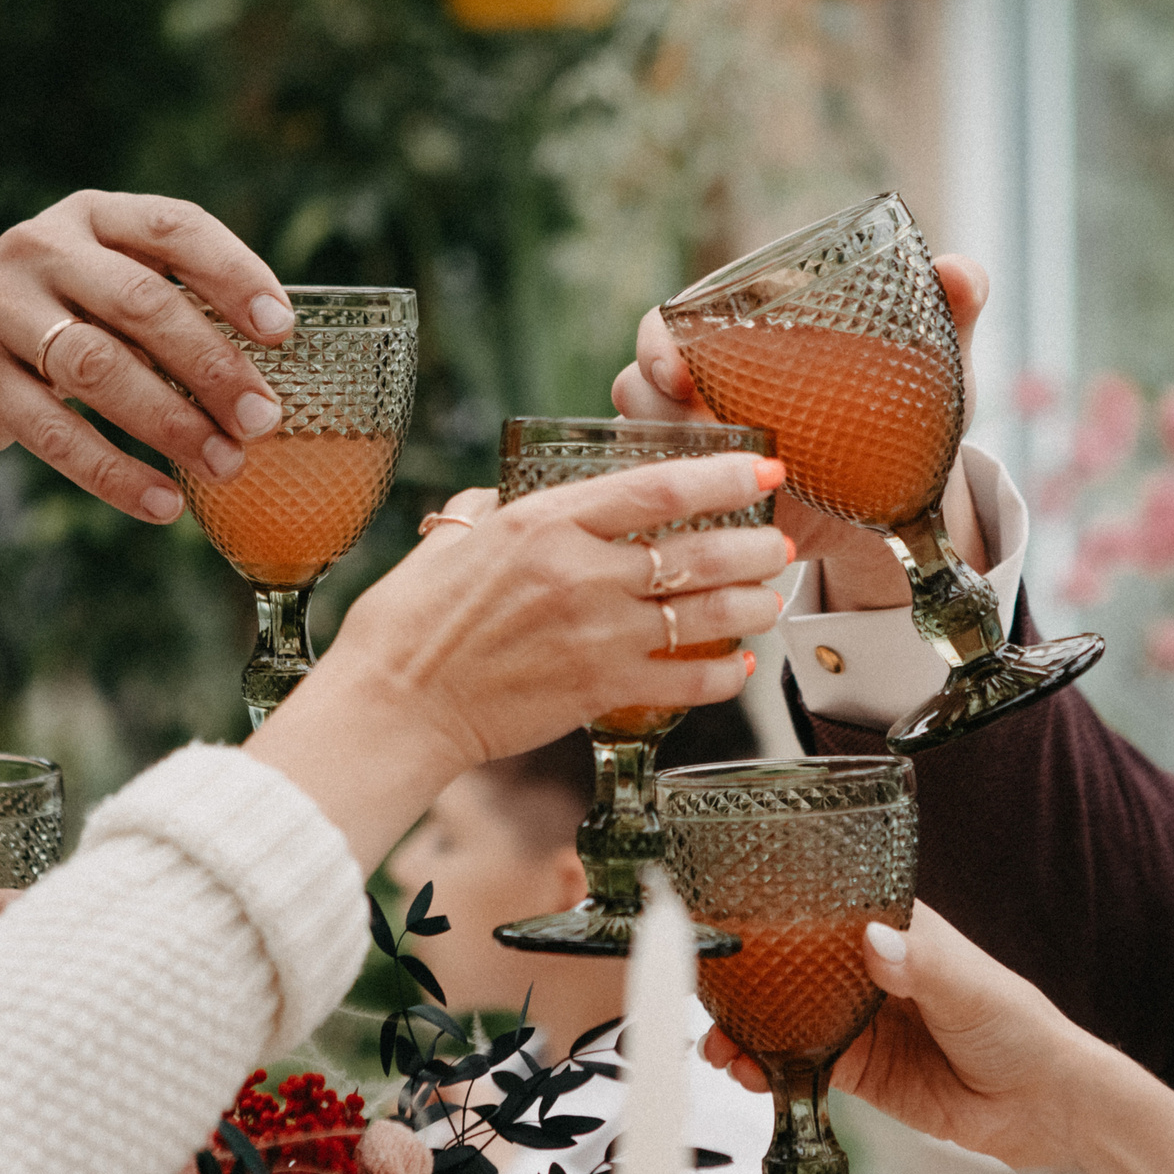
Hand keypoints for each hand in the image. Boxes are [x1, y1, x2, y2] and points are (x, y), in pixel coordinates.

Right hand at [0, 191, 293, 524]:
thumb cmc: (46, 307)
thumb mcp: (94, 273)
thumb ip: (165, 296)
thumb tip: (273, 367)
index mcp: (92, 216)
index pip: (175, 228)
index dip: (235, 275)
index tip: (282, 328)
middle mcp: (43, 251)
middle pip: (142, 304)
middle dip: (212, 365)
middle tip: (264, 419)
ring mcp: (1, 312)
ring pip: (99, 369)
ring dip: (172, 423)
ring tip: (226, 465)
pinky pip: (56, 433)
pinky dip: (116, 473)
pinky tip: (164, 502)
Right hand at [246, 453, 791, 868]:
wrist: (394, 705)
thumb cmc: (408, 623)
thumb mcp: (450, 539)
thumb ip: (491, 511)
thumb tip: (507, 497)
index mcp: (544, 521)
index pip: (658, 487)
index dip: (723, 475)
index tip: (761, 468)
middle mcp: (581, 572)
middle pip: (698, 552)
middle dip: (754, 547)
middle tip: (779, 544)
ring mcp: (596, 634)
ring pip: (704, 615)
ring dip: (751, 606)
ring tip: (773, 599)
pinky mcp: (599, 690)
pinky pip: (683, 681)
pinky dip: (721, 676)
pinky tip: (737, 667)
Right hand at [612, 255, 993, 609]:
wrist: (907, 502)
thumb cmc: (910, 417)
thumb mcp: (932, 368)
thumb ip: (949, 311)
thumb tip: (960, 272)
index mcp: (746, 338)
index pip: (670, 324)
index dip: (659, 343)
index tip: (679, 371)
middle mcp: (710, 389)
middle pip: (640, 382)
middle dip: (648, 403)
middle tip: (693, 429)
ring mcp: (707, 446)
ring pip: (645, 440)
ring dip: (664, 456)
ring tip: (719, 477)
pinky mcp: (714, 499)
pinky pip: (665, 498)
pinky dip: (674, 507)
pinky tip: (713, 518)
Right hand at [700, 903, 1173, 1173]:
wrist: (1042, 1110)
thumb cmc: (1023, 1031)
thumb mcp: (973, 989)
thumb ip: (922, 966)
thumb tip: (877, 940)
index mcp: (900, 933)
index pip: (831, 910)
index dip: (782, 915)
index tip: (738, 921)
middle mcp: (872, 973)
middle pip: (796, 967)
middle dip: (752, 978)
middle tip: (713, 989)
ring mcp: (861, 1022)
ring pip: (789, 1017)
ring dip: (751, 1027)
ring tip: (721, 1042)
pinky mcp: (858, 1070)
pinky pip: (802, 1064)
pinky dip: (770, 1067)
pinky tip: (748, 1070)